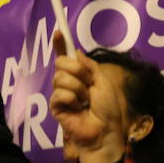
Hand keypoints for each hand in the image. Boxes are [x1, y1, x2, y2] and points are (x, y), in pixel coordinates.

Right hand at [50, 32, 127, 162]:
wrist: (105, 130)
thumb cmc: (107, 109)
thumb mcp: (103, 81)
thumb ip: (89, 65)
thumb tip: (75, 51)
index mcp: (79, 75)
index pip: (65, 56)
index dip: (60, 44)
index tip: (58, 32)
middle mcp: (67, 82)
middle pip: (61, 63)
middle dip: (78, 71)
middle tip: (89, 84)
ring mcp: (60, 93)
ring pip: (60, 77)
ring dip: (78, 88)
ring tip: (85, 101)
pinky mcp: (56, 106)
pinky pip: (60, 93)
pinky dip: (73, 99)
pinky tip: (78, 108)